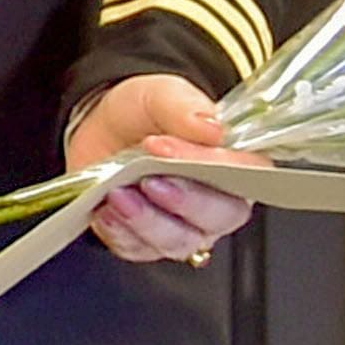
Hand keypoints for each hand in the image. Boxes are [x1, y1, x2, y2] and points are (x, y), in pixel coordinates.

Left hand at [69, 72, 250, 263]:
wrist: (98, 129)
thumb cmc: (142, 114)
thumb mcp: (159, 94)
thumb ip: (184, 106)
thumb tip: (211, 127)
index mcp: (234, 163)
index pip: (245, 174)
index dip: (212, 165)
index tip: (166, 148)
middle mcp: (217, 201)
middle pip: (220, 216)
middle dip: (184, 201)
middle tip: (150, 179)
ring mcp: (183, 227)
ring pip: (180, 240)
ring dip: (148, 221)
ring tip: (119, 194)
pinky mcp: (145, 242)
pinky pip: (139, 249)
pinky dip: (121, 233)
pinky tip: (105, 212)